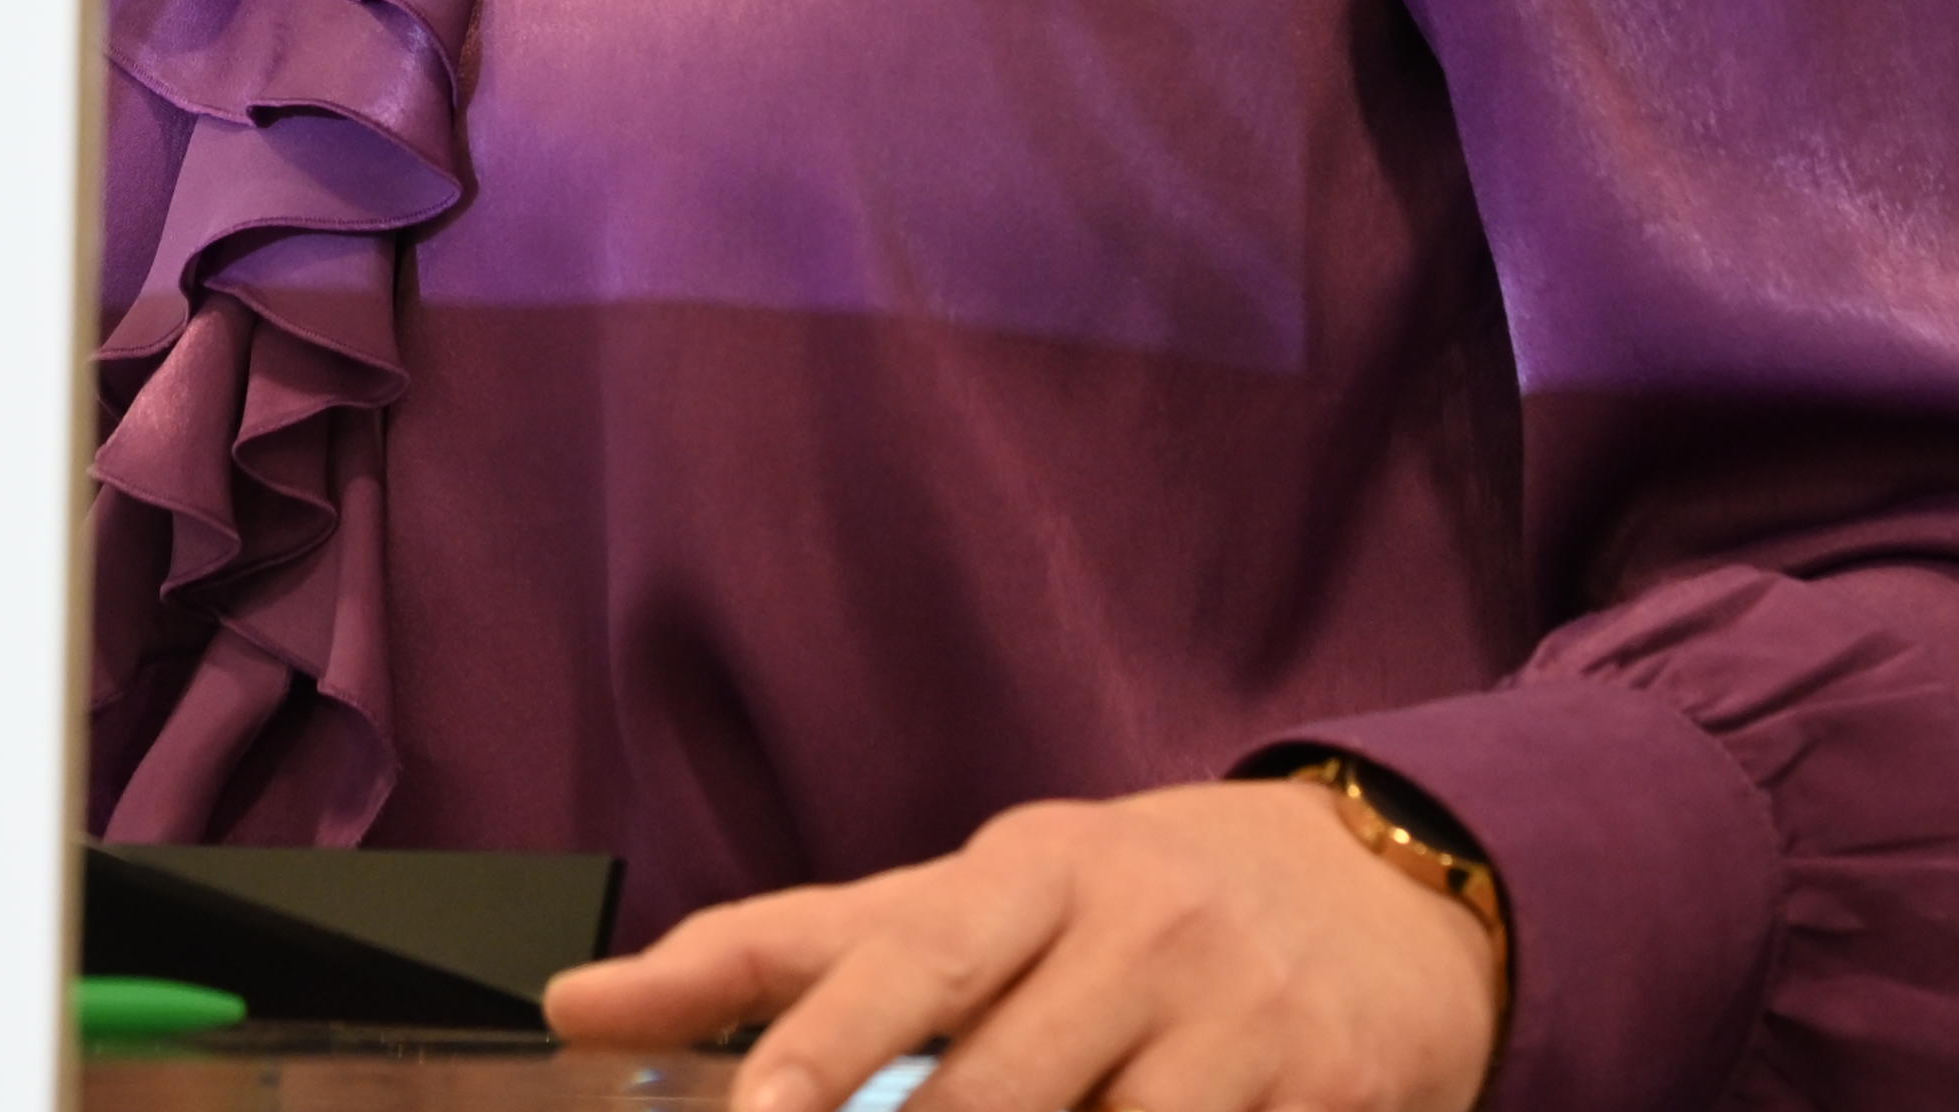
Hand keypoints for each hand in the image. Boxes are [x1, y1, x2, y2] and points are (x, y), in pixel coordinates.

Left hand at [543, 774, 1503, 1111]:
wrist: (1386, 886)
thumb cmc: (1121, 907)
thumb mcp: (969, 900)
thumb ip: (785, 960)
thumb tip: (572, 1004)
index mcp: (1026, 869)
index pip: (901, 956)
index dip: (820, 1045)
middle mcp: (1131, 926)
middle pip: (994, 1086)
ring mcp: (1235, 1017)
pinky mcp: (1325, 1092)